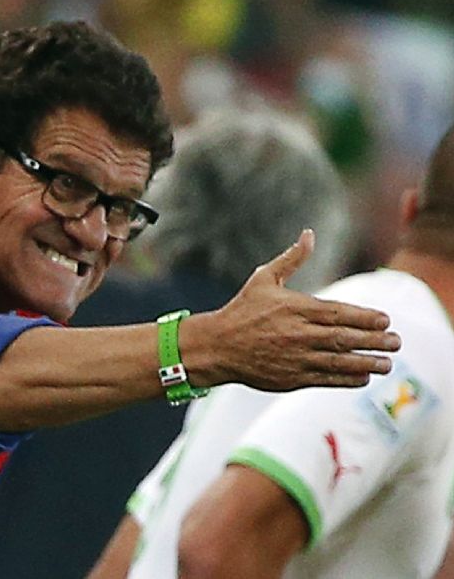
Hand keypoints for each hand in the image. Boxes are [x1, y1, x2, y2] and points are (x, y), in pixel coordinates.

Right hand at [179, 229, 400, 390]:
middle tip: (397, 342)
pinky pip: (326, 379)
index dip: (366, 317)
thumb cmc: (242, 310)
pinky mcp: (291, 378)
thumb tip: (309, 233)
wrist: (217, 346)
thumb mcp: (264, 279)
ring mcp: (295, 358)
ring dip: (367, 362)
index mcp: (295, 308)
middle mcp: (298, 334)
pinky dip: (347, 378)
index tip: (386, 320)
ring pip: (339, 361)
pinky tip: (363, 376)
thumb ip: (291, 259)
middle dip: (375, 341)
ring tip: (388, 364)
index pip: (339, 313)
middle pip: (345, 338)